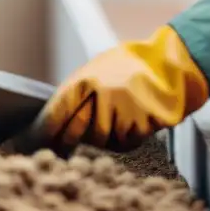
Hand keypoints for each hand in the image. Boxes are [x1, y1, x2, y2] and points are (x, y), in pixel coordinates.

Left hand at [20, 24, 209, 152]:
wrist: (170, 65)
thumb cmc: (132, 65)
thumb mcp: (100, 68)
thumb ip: (80, 90)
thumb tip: (57, 115)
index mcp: (86, 80)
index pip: (57, 111)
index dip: (46, 130)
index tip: (39, 141)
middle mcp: (100, 96)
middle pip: (76, 131)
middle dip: (70, 140)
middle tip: (66, 145)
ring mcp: (120, 112)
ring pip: (101, 140)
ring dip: (105, 135)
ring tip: (118, 117)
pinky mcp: (138, 126)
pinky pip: (124, 142)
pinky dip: (126, 137)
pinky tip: (133, 120)